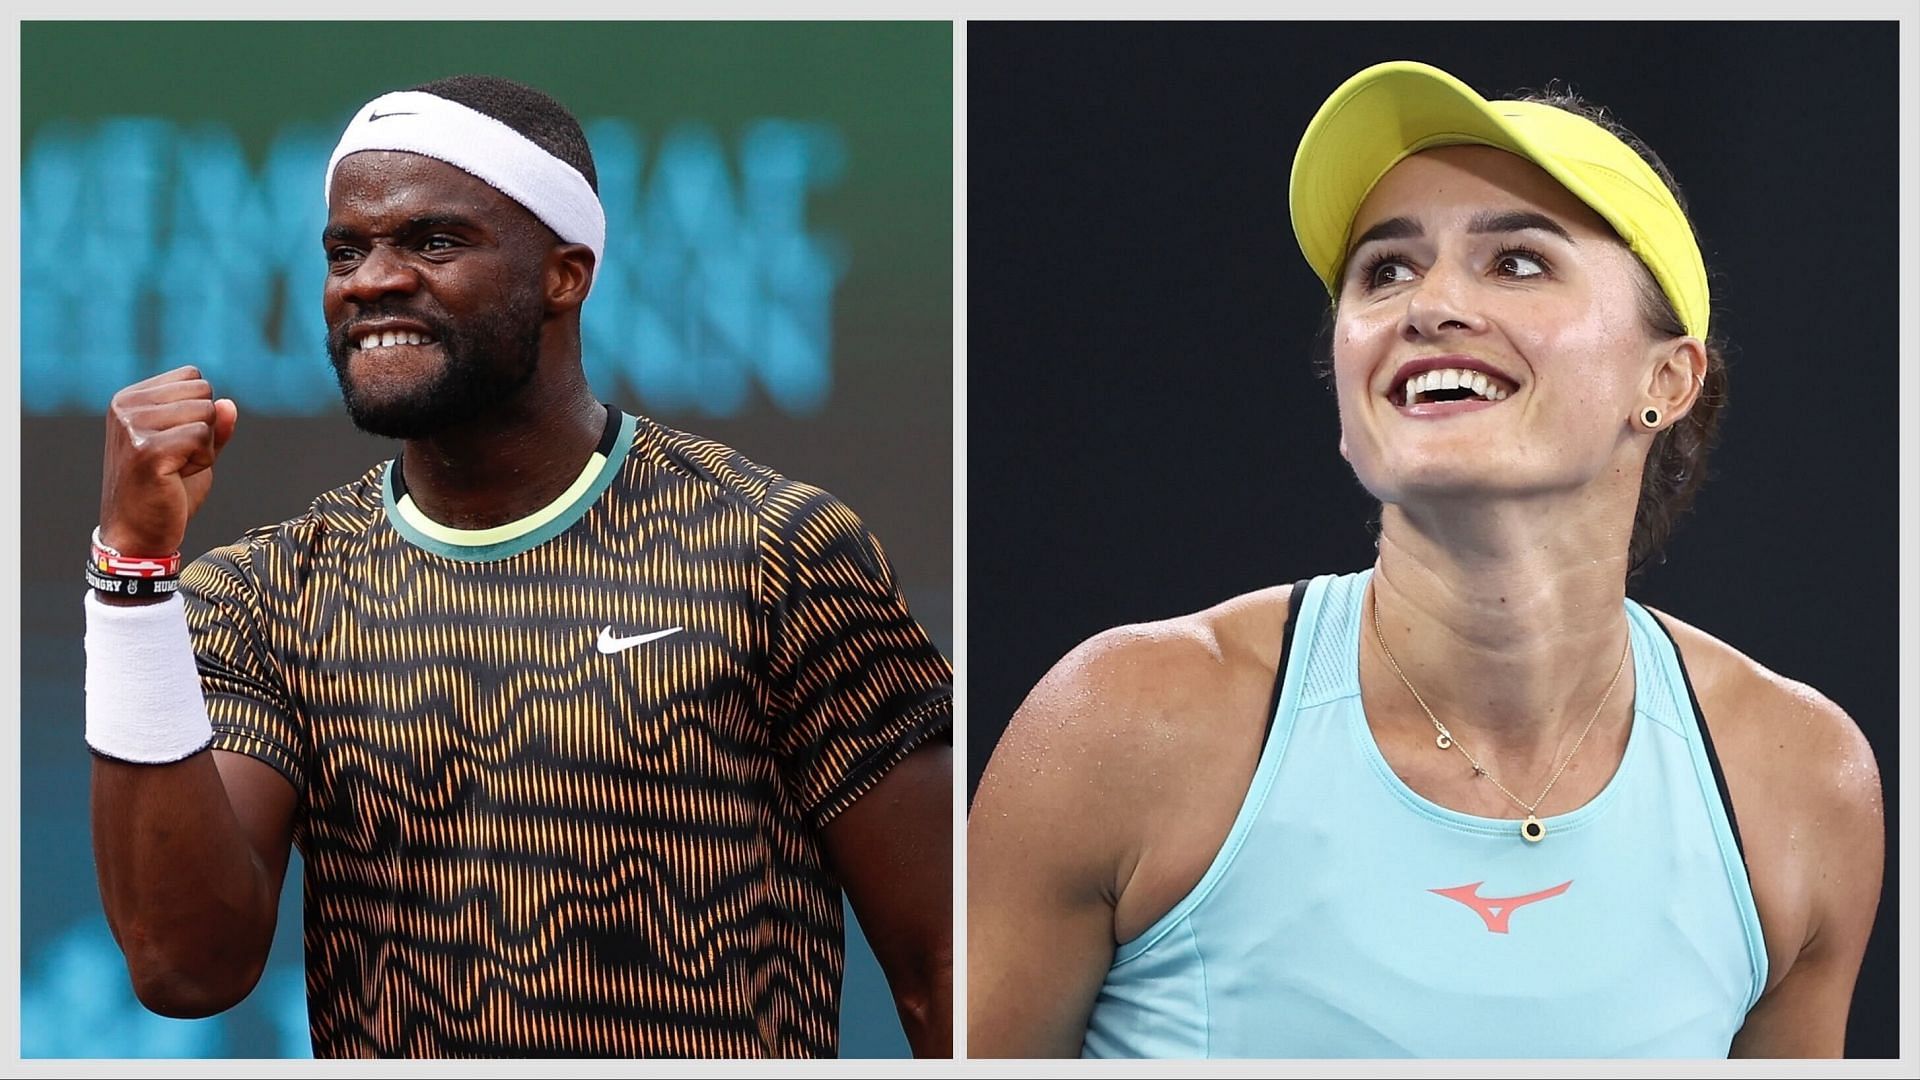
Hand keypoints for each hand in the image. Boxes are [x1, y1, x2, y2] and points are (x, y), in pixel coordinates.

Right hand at [99, 366, 237, 556]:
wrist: (139, 535)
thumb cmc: (165, 493)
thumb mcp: (193, 451)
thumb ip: (213, 426)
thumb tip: (229, 404)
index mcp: (130, 399)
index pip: (192, 377)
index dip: (200, 413)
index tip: (176, 443)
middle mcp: (126, 406)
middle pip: (203, 392)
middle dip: (205, 429)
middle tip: (177, 460)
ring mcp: (133, 426)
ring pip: (207, 413)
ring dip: (204, 447)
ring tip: (175, 469)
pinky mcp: (147, 449)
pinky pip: (204, 437)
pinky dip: (202, 461)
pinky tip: (175, 478)